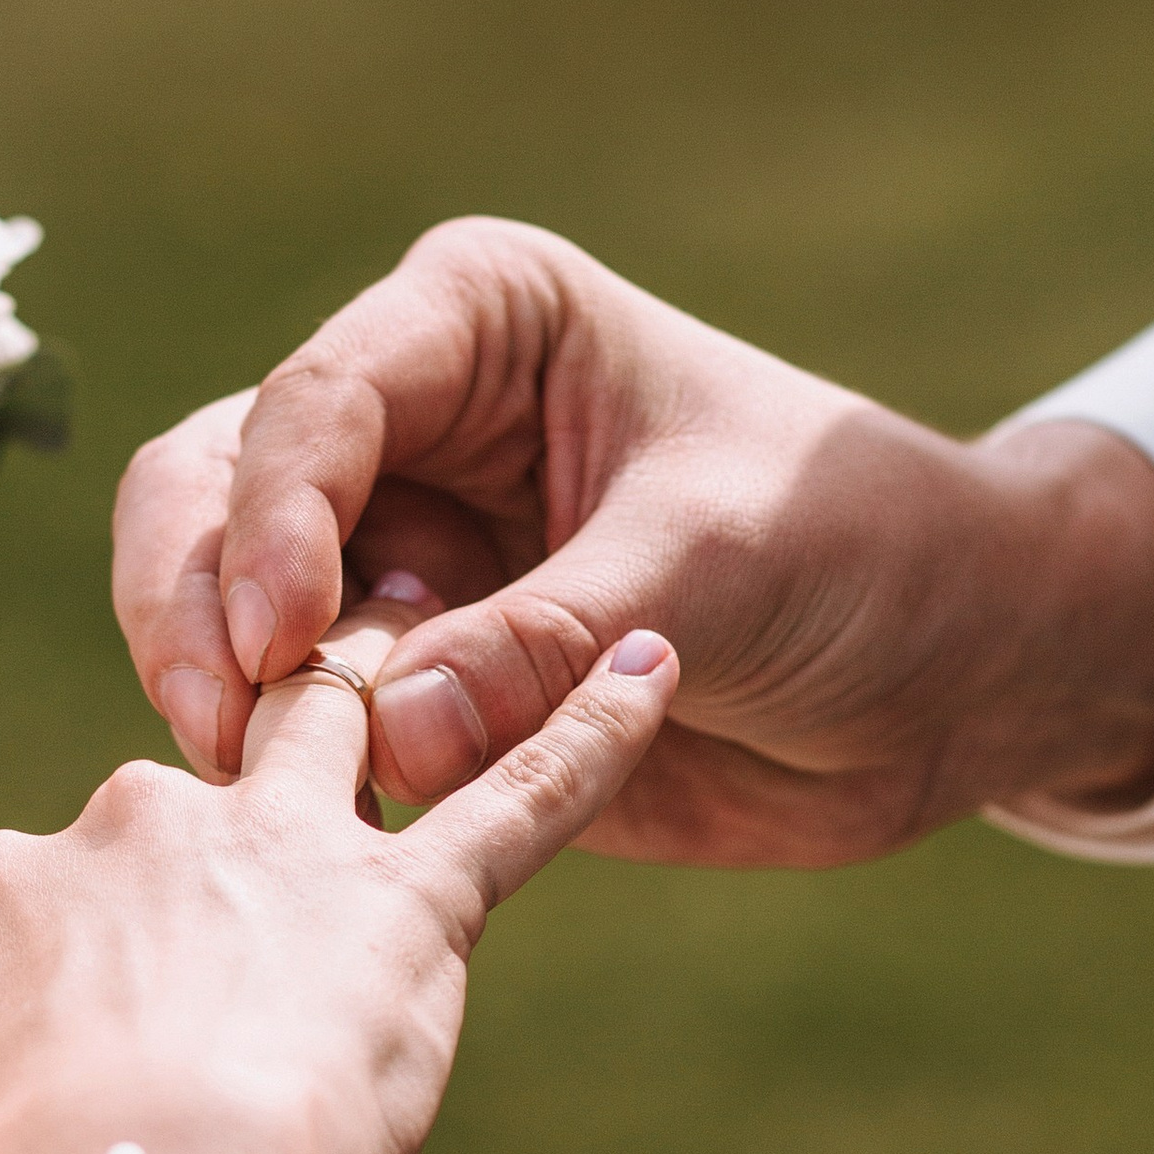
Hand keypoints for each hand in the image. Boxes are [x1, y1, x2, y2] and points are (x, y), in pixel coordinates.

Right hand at [0, 601, 679, 1153]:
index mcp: (9, 884)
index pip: (52, 886)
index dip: (78, 967)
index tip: (85, 1070)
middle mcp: (139, 826)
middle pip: (193, 801)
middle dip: (221, 851)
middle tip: (249, 951)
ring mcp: (281, 851)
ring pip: (339, 732)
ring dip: (379, 695)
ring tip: (426, 663)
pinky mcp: (410, 905)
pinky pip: (522, 802)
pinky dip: (592, 732)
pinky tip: (654, 670)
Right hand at [113, 217, 1153, 868]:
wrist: (954, 673)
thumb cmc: (862, 550)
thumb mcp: (717, 568)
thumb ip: (546, 644)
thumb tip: (382, 734)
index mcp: (474, 323)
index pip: (316, 403)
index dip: (270, 522)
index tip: (279, 645)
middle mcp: (409, 424)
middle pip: (213, 492)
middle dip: (198, 606)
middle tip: (226, 732)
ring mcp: (400, 552)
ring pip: (226, 609)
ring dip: (225, 696)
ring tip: (265, 788)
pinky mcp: (418, 676)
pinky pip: (303, 722)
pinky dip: (288, 771)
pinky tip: (321, 829)